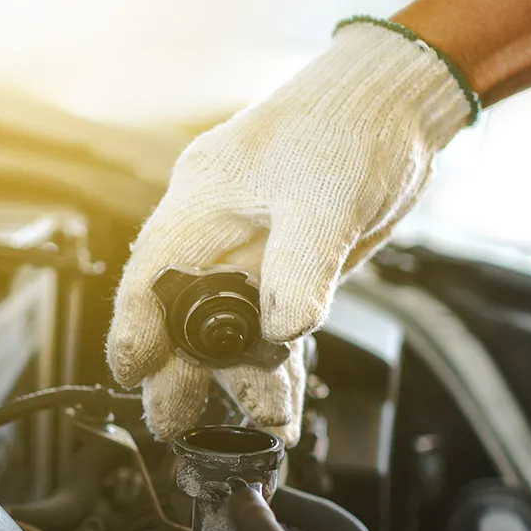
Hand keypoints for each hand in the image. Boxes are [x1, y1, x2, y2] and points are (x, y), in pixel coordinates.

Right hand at [105, 20, 473, 444]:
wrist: (398, 105)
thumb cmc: (350, 125)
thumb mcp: (326, 201)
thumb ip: (300, 270)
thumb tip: (284, 330)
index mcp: (203, 200)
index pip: (152, 274)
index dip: (136, 329)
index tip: (132, 375)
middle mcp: (219, 229)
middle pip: (184, 314)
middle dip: (183, 373)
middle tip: (180, 424)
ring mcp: (255, 250)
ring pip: (230, 329)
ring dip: (242, 379)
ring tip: (262, 425)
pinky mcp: (290, 267)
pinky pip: (271, 327)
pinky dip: (278, 366)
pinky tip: (283, 405)